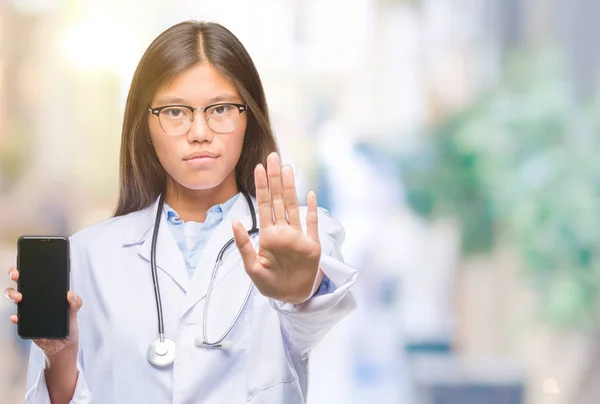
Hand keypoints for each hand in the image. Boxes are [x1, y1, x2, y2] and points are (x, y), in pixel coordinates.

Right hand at [5, 266, 81, 356]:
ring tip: (20, 297)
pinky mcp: (26, 324)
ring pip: (15, 298)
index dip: (29, 268)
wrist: (64, 345)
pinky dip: (16, 317)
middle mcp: (35, 300)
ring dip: (13, 295)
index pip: (36, 277)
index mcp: (47, 293)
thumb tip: (71, 293)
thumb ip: (75, 303)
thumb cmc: (68, 325)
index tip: (26, 263)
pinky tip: (17, 317)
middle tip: (18, 275)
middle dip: (16, 276)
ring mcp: (29, 311)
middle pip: (21, 284)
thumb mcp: (74, 312)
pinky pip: (18, 319)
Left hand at [233, 152, 321, 303]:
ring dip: (290, 188)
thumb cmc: (270, 283)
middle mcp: (283, 231)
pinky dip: (312, 210)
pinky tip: (310, 194)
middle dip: (275, 179)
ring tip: (287, 169)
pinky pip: (312, 225)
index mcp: (268, 235)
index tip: (258, 168)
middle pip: (279, 200)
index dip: (262, 187)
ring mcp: (298, 236)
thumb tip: (235, 221)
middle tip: (272, 157)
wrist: (291, 297)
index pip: (264, 205)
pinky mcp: (312, 245)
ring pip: (294, 206)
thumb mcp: (252, 267)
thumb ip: (243, 244)